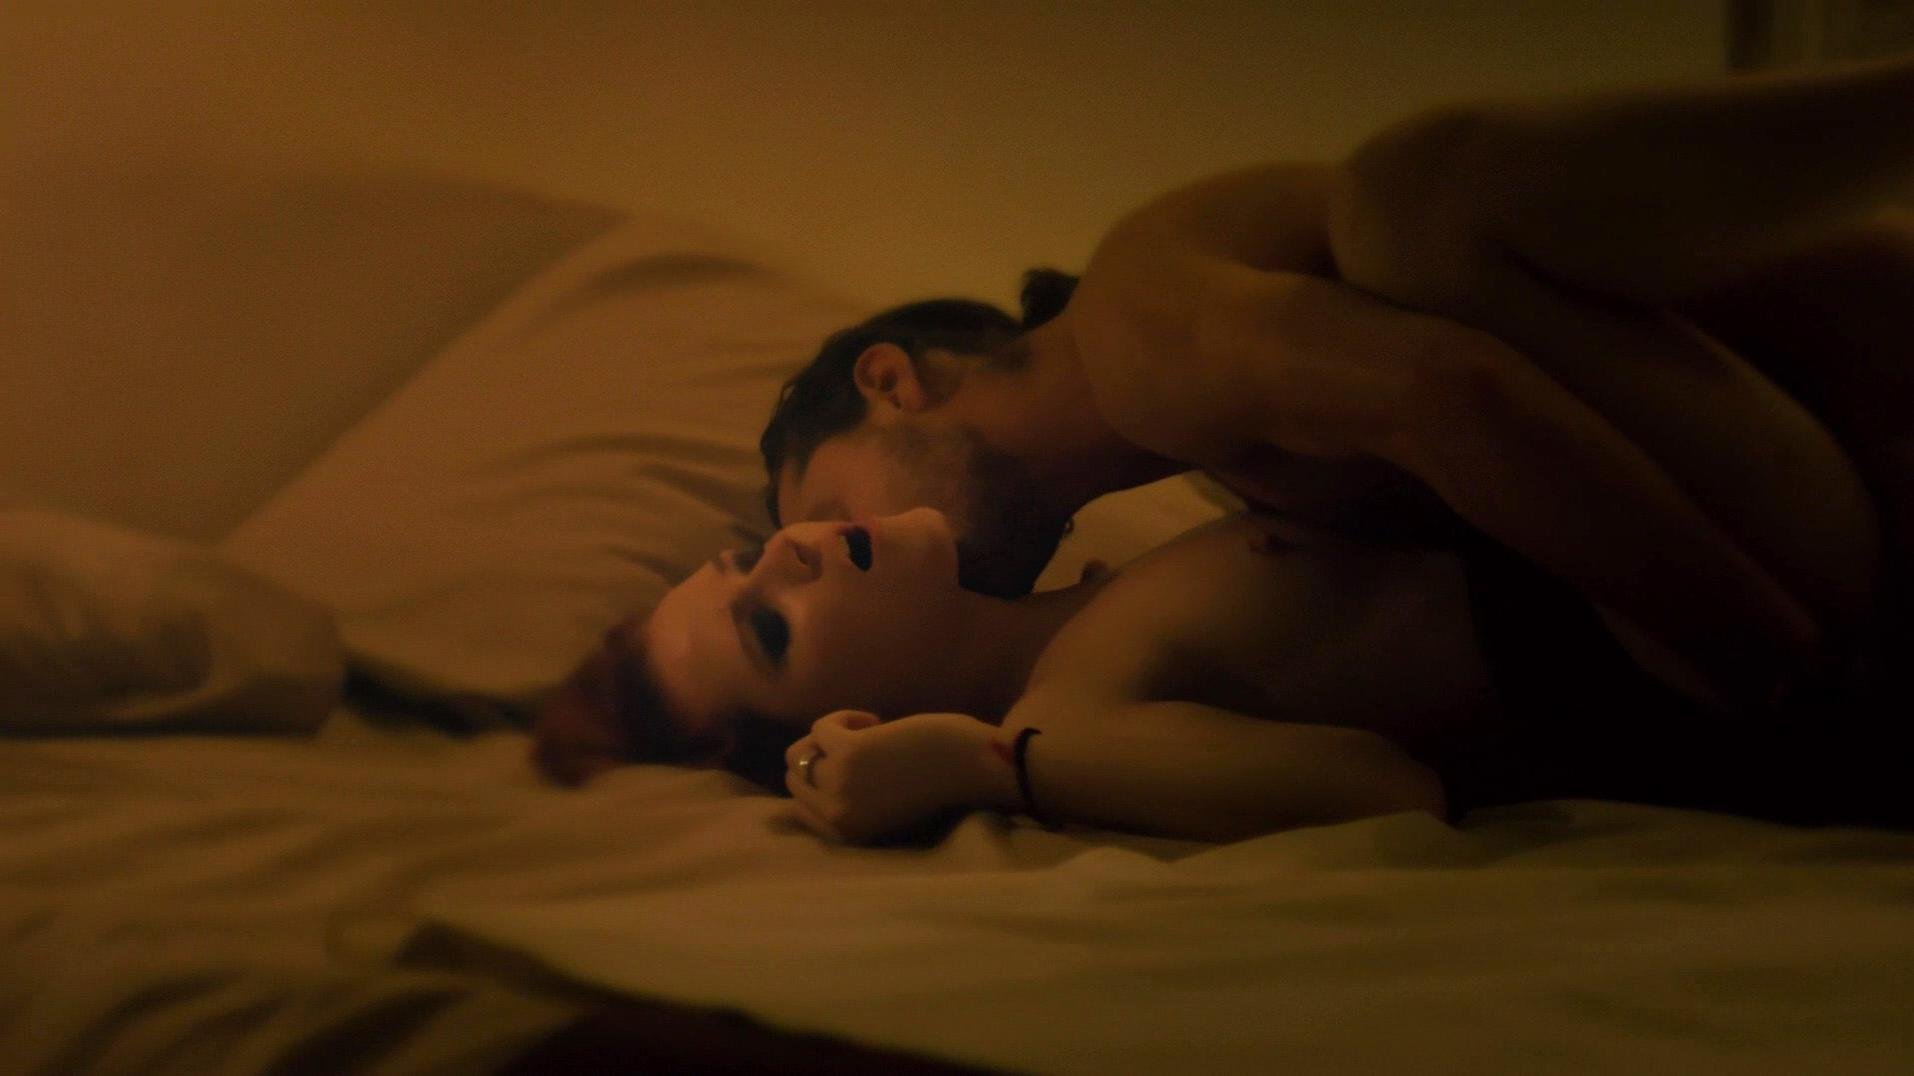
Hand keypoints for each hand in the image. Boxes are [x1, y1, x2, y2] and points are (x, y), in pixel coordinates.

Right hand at [783, 711, 990, 842]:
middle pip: (795, 777)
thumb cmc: (937, 784)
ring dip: (831, 736)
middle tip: (863, 749)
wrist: (974, 769)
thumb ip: (848, 796)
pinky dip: (844, 717)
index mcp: (845, 834)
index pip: (798, 809)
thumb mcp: (884, 806)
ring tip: (870, 735)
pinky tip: (879, 723)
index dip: (818, 779)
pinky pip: (821, 726)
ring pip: (800, 752)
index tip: (851, 767)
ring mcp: (839, 785)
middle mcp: (836, 816)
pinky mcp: (848, 752)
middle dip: (821, 756)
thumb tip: (800, 763)